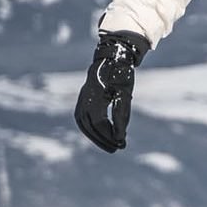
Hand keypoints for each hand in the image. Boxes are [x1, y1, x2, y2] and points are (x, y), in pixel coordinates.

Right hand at [74, 31, 149, 152]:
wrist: (111, 56)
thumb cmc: (121, 74)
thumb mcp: (125, 93)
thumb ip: (122, 115)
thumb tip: (120, 137)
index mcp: (95, 96)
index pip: (100, 122)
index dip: (110, 135)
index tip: (122, 144)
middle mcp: (85, 98)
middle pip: (90, 126)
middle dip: (102, 139)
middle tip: (117, 149)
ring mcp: (82, 98)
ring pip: (84, 124)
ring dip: (96, 136)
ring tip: (110, 145)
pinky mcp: (83, 99)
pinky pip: (83, 118)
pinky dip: (91, 128)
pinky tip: (102, 134)